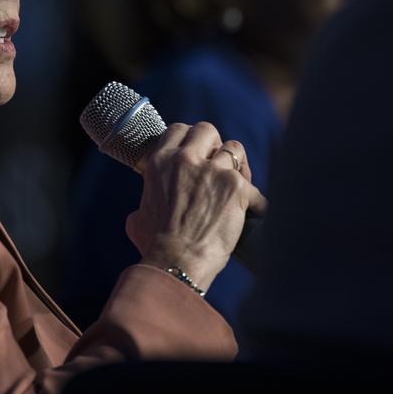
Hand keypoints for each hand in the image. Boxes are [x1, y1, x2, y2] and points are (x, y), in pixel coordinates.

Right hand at [127, 122, 267, 290]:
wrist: (177, 263)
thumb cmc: (155, 246)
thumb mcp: (138, 218)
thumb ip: (146, 203)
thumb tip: (141, 212)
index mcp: (160, 162)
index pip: (179, 130)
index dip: (189, 139)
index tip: (195, 152)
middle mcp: (186, 159)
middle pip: (207, 130)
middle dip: (213, 145)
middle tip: (215, 165)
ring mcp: (213, 171)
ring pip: (234, 149)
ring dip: (236, 165)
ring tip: (236, 184)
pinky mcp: (236, 187)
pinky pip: (252, 185)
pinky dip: (254, 200)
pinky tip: (253, 211)